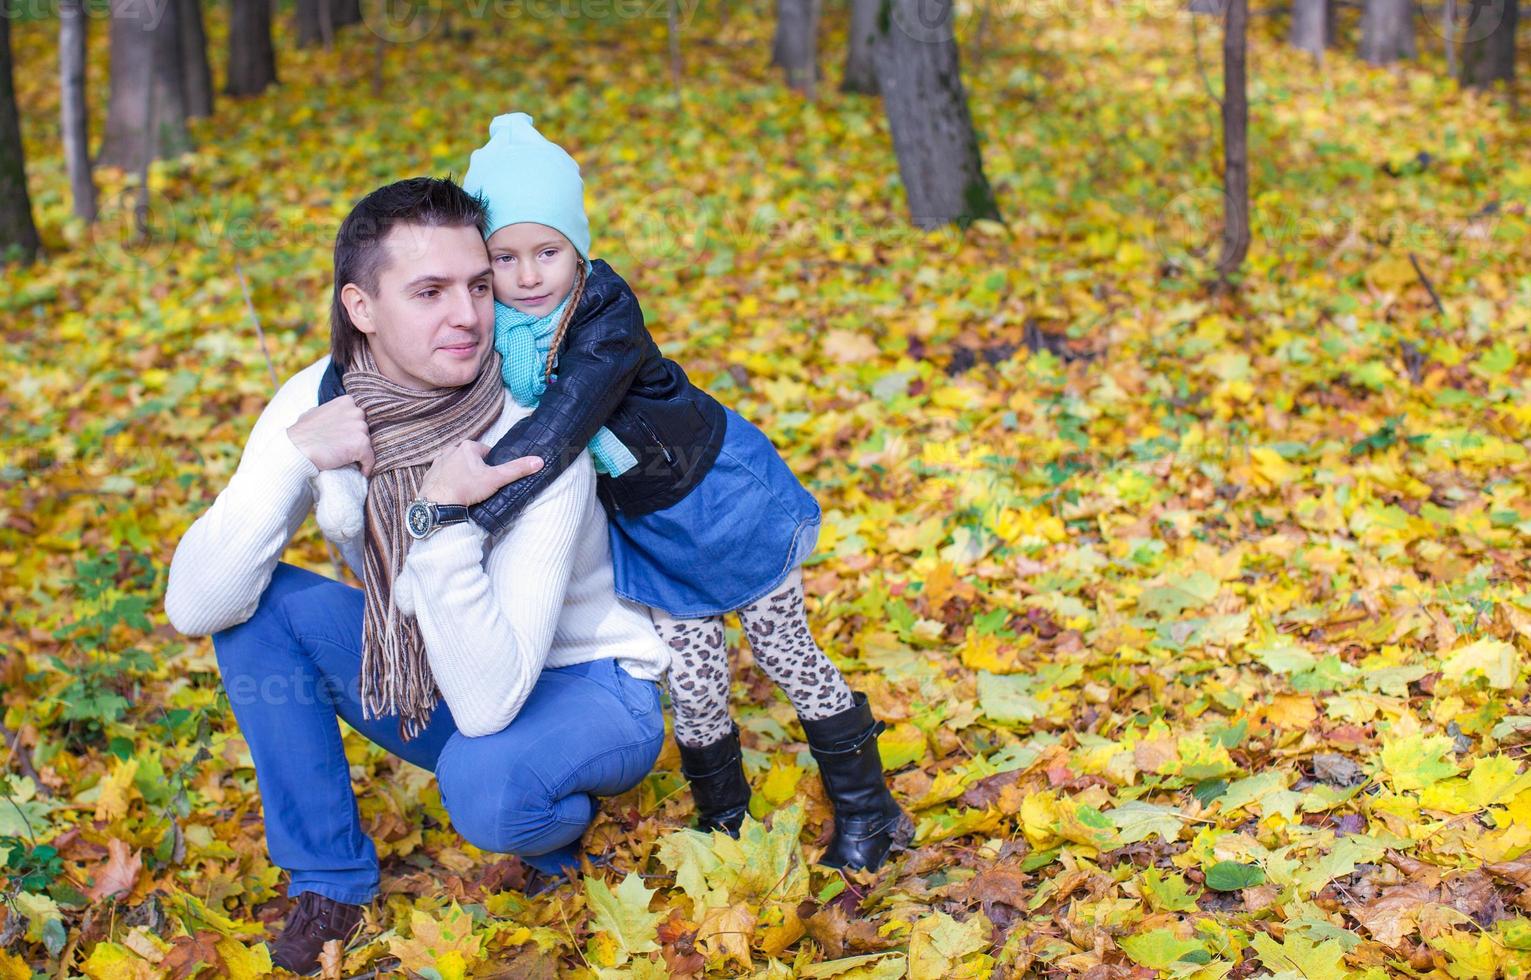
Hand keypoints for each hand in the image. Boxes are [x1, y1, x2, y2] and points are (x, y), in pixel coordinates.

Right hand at [287, 395, 375, 475]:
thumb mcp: (315, 412)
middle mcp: (356, 411)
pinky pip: (370, 459)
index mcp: (346, 402)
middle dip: (357, 440)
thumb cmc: (301, 433)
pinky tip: (359, 471)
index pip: (359, 417)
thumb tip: (335, 416)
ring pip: (368, 444)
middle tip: (345, 451)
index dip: (352, 430)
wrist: (296, 449)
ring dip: (360, 453)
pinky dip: (366, 467)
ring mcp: (360, 427)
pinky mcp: (361, 444)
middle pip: (365, 430)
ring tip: (347, 460)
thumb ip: (331, 411)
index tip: (346, 439)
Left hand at [417, 440, 543, 506]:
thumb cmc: (467, 489)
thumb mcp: (496, 479)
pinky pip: (443, 474)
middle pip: (471, 458)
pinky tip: (453, 492)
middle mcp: (451, 449)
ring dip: (462, 474)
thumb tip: (539, 461)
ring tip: (466, 490)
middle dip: (476, 469)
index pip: (486, 452)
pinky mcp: (430, 473)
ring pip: (457, 465)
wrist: (438, 504)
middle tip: (480, 486)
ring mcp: (438, 461)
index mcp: (468, 447)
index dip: (491, 466)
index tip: (491, 479)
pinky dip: (449, 481)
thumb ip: (517, 469)